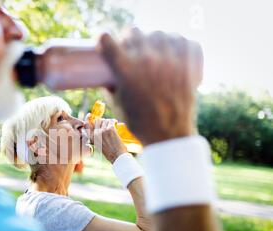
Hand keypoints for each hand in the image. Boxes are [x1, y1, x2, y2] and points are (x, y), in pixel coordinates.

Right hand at [85, 115, 126, 163]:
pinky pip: (111, 121)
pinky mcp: (110, 129)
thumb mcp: (98, 144)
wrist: (117, 156)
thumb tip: (97, 126)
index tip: (89, 115)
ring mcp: (103, 130)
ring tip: (111, 128)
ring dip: (108, 122)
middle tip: (106, 125)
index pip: (86, 125)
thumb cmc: (109, 151)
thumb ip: (96, 136)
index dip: (88, 119)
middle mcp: (96, 133)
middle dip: (102, 121)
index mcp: (91, 138)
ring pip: (105, 120)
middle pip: (97, 120)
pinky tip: (115, 124)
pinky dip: (113, 121)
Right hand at [99, 28, 202, 144]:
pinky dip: (177, 43)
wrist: (169, 135)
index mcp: (125, 69)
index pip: (107, 39)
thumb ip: (110, 86)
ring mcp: (169, 59)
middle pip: (133, 31)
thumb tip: (107, 75)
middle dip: (129, 39)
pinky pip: (182, 39)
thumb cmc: (139, 122)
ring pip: (158, 33)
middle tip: (132, 49)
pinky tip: (173, 52)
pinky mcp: (188, 62)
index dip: (105, 40)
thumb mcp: (117, 104)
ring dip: (153, 40)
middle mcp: (146, 59)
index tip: (107, 45)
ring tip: (154, 51)